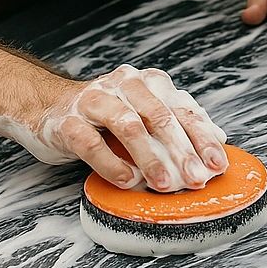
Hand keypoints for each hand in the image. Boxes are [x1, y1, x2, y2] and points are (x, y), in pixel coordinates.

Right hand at [0, 65, 227, 189]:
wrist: (47, 107)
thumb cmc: (105, 117)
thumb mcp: (145, 115)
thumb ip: (178, 123)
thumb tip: (219, 139)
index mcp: (149, 82)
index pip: (182, 108)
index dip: (202, 137)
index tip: (217, 165)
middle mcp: (124, 85)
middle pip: (159, 115)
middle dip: (181, 150)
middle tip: (194, 180)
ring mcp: (94, 100)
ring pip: (128, 125)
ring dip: (150, 158)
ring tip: (164, 185)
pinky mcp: (68, 121)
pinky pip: (91, 143)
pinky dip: (112, 164)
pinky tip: (129, 182)